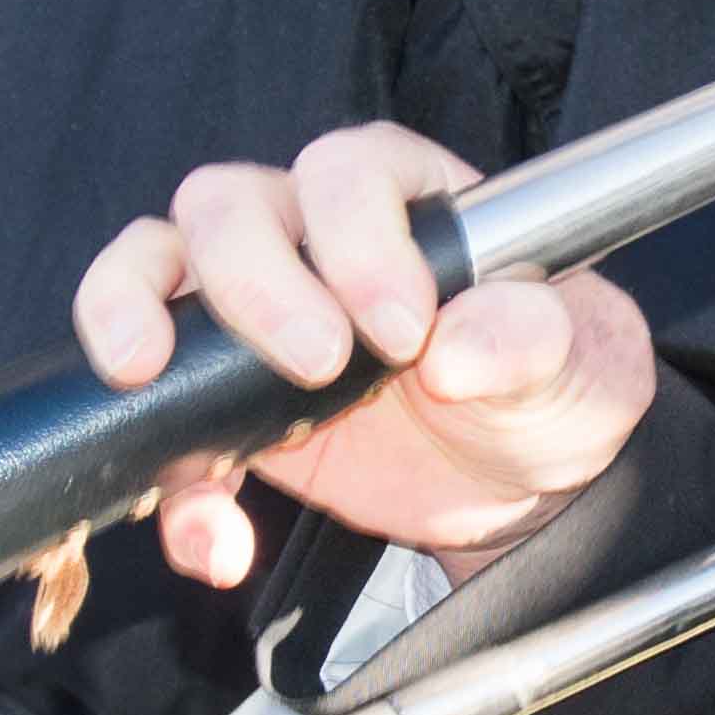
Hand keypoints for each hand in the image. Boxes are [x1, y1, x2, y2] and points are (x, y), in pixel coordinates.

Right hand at [45, 122, 655, 616]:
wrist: (527, 486)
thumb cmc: (555, 384)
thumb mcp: (579, 358)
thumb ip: (534, 337)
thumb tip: (463, 348)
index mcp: (403, 196)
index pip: (348, 174)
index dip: (361, 242)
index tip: (406, 329)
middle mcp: (312, 234)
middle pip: (226, 206)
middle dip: (254, 283)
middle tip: (318, 364)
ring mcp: (254, 311)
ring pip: (155, 268)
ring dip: (134, 315)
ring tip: (146, 377)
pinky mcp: (224, 405)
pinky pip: (158, 422)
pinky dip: (175, 486)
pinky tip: (220, 540)